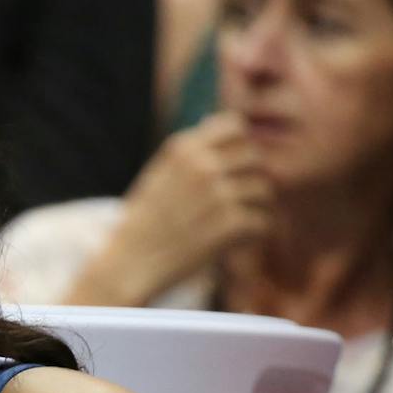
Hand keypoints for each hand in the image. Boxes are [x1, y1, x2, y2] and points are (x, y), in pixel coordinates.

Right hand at [81, 114, 273, 305]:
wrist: (129, 264)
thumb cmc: (145, 221)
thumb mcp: (160, 174)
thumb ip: (195, 152)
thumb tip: (238, 129)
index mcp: (184, 149)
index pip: (236, 127)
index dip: (240, 146)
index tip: (232, 166)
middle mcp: (203, 166)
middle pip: (255, 158)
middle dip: (249, 178)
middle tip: (234, 200)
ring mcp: (218, 195)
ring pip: (263, 190)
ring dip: (252, 208)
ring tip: (232, 223)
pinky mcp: (230, 224)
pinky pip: (262, 222)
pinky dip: (251, 235)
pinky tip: (232, 242)